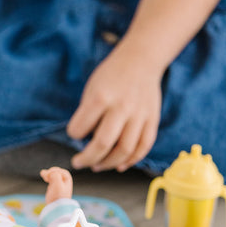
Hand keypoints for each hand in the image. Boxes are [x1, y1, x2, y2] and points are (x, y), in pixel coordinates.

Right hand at [40, 167, 72, 203]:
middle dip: (50, 172)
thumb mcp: (57, 183)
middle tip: (44, 176)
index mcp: (67, 179)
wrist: (56, 207)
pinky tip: (44, 179)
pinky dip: (47, 178)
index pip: (60, 170)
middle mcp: (64, 181)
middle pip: (56, 171)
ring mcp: (59, 184)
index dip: (53, 171)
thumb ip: (55, 175)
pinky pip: (51, 180)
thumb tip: (50, 174)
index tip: (48, 176)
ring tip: (42, 174)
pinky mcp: (54, 188)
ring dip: (47, 174)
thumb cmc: (58, 196)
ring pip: (53, 175)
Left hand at [66, 48, 161, 171]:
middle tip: (78, 162)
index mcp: (100, 98)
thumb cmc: (110, 76)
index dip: (73, 135)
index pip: (80, 128)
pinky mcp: (152, 120)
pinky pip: (143, 146)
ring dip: (108, 163)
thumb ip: (87, 113)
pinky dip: (131, 160)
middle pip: (103, 144)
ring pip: (125, 150)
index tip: (73, 134)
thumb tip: (83, 141)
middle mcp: (121, 108)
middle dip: (87, 158)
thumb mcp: (92, 88)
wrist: (141, 60)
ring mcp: (139, 115)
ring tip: (97, 166)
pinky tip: (120, 165)